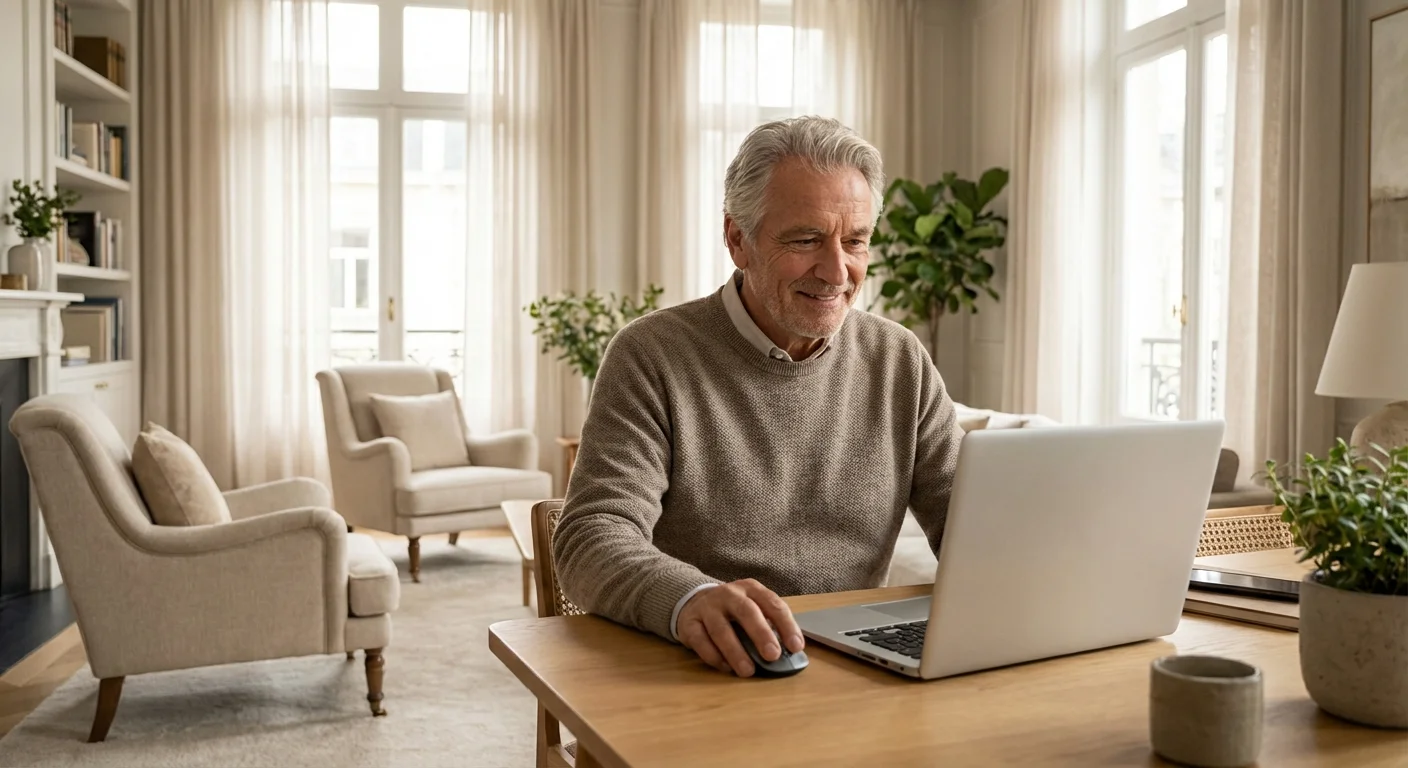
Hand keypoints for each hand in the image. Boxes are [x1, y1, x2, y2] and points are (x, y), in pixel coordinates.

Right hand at [676, 578, 804, 676]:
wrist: (695, 601)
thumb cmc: (733, 611)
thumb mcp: (753, 608)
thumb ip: (769, 626)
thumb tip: (789, 654)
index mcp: (751, 589)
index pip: (772, 604)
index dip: (786, 625)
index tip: (796, 647)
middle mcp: (729, 594)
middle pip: (746, 612)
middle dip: (761, 634)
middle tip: (772, 656)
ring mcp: (707, 607)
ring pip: (720, 629)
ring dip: (735, 652)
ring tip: (747, 671)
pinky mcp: (689, 623)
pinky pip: (701, 641)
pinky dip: (714, 656)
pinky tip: (726, 668)